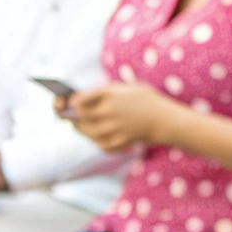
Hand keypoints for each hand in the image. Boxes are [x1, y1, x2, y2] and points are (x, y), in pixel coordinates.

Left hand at [67, 83, 184, 151]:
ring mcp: (113, 127)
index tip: (67, 102)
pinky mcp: (118, 141)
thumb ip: (107, 92)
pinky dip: (96, 141)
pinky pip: (99, 143)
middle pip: (79, 116)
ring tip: (79, 125)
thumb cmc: (147, 100)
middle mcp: (108, 110)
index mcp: (110, 94)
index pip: (79, 99)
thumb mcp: (128, 88)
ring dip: (80, 129)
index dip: (70, 101)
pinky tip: (98, 136)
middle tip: (65, 114)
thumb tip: (84, 100)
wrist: (166, 119)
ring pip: (86, 131)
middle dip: (70, 115)